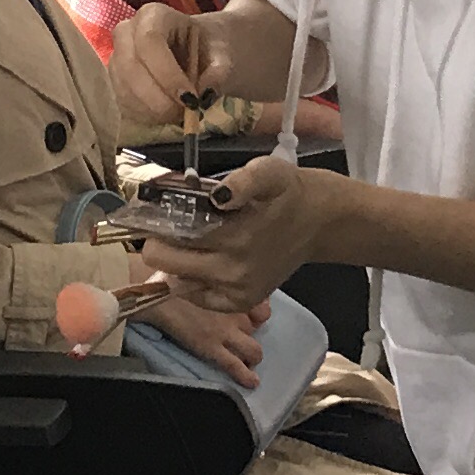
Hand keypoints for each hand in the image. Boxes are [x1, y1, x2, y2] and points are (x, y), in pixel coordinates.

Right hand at [107, 4, 218, 131]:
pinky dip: (146, 116)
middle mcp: (127, 32)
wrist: (201, 55)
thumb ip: (219, 71)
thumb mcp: (222, 55)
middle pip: (130, 66)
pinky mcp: (116, 83)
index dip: (166, 73)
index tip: (189, 98)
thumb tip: (206, 92)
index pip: (149, 40)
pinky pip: (123, 103)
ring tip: (181, 114)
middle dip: (157, 97)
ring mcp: (117, 58)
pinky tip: (167, 116)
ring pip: (124, 88)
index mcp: (154, 15)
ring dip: (152, 110)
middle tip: (185, 112)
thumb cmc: (209, 49)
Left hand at [138, 157, 329, 314]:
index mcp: (234, 237)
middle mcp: (232, 271)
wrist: (320, 222)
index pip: (165, 244)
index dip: (154, 226)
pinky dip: (194, 281)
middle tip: (173, 226)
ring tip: (192, 241)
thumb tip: (219, 196)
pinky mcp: (242, 302)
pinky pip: (200, 297)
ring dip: (177, 264)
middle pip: (166, 265)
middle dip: (162, 244)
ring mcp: (237, 291)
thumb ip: (243, 180)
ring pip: (179, 283)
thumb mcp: (269, 172)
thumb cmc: (288, 193)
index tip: (158, 213)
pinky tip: (204, 260)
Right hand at [148, 285, 270, 387]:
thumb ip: (214, 281)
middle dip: (253, 333)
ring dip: (252, 356)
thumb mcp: (199, 272)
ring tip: (247, 361)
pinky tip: (252, 382)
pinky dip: (246, 376)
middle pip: (258, 327)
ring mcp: (226, 332)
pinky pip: (236, 366)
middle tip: (243, 337)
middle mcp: (236, 311)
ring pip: (253, 350)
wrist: (155, 294)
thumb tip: (217, 282)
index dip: (258, 310)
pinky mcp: (212, 348)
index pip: (260, 303)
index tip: (252, 313)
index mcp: (232, 291)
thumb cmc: (171, 277)